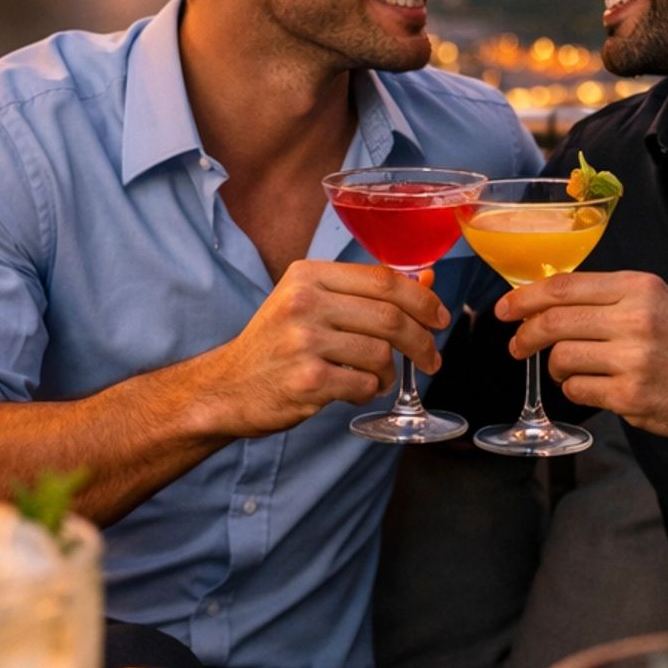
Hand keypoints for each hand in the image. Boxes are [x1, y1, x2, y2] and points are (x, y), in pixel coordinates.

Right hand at [195, 261, 447, 437]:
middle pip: (390, 316)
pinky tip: (353, 390)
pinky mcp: (306, 381)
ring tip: (377, 378)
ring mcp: (303, 342)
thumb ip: (360, 294)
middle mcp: (304, 303)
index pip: (383, 279)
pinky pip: (364, 385)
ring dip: (389, 372)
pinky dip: (369, 392)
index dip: (421, 299)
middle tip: (432, 357)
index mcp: (308, 275)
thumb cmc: (276, 345)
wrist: (227, 387)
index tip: (439, 317)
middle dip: (421, 341)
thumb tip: (426, 285)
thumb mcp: (307, 303)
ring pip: (381, 353)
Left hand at [496, 269, 667, 450]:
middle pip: (555, 322)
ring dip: (556, 368)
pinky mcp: (631, 397)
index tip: (506, 309)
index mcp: (639, 288)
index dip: (525, 298)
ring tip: (570, 370)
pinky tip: (592, 388)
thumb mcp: (659, 302)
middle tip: (516, 346)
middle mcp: (636, 319)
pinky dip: (576, 390)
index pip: (564, 287)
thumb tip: (549, 301)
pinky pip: (579, 391)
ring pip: (561, 359)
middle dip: (525, 335)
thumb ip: (610, 297)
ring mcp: (634, 360)